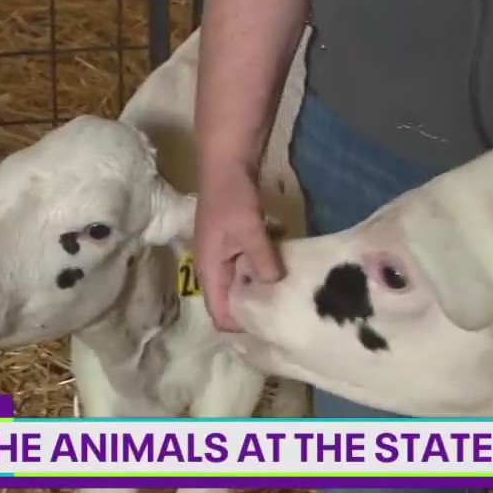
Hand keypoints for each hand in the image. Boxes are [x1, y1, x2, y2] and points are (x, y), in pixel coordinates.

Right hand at [195, 166, 282, 331]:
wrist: (226, 161)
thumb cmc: (232, 196)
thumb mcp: (250, 230)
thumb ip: (262, 260)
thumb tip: (276, 285)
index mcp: (208, 267)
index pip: (218, 312)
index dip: (238, 326)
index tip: (266, 330)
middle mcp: (212, 265)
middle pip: (228, 300)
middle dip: (251, 311)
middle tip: (281, 318)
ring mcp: (222, 253)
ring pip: (239, 283)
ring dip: (258, 290)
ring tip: (284, 299)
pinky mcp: (233, 241)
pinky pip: (246, 266)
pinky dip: (260, 271)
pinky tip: (281, 271)